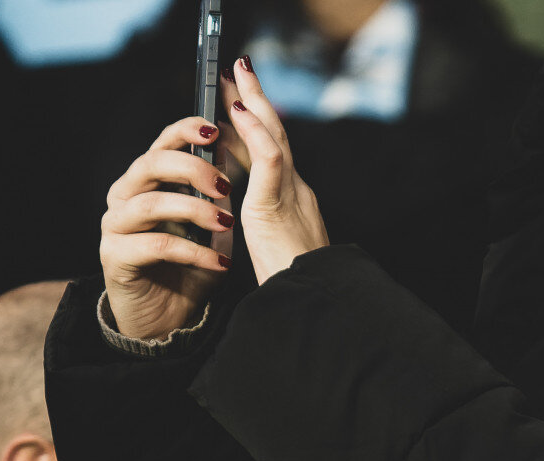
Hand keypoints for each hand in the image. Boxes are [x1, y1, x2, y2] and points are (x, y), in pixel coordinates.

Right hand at [100, 115, 237, 340]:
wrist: (166, 321)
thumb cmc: (187, 269)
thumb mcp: (210, 227)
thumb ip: (216, 195)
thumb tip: (232, 154)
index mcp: (145, 181)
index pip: (161, 144)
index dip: (185, 130)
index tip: (215, 129)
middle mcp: (124, 196)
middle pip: (150, 164)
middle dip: (192, 168)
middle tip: (225, 183)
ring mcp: (115, 225)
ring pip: (151, 203)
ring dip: (193, 210)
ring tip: (226, 222)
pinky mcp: (114, 256)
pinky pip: (155, 246)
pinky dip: (192, 251)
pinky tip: (219, 261)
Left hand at [223, 57, 328, 287]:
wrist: (307, 306)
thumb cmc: (290, 288)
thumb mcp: (272, 248)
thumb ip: (262, 224)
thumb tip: (240, 211)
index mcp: (292, 202)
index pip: (271, 153)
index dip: (254, 125)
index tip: (238, 101)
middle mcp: (297, 191)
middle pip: (276, 134)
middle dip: (256, 100)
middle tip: (238, 70)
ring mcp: (291, 194)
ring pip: (275, 136)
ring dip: (254, 101)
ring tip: (236, 75)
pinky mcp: (277, 205)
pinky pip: (269, 158)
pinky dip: (254, 130)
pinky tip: (238, 111)